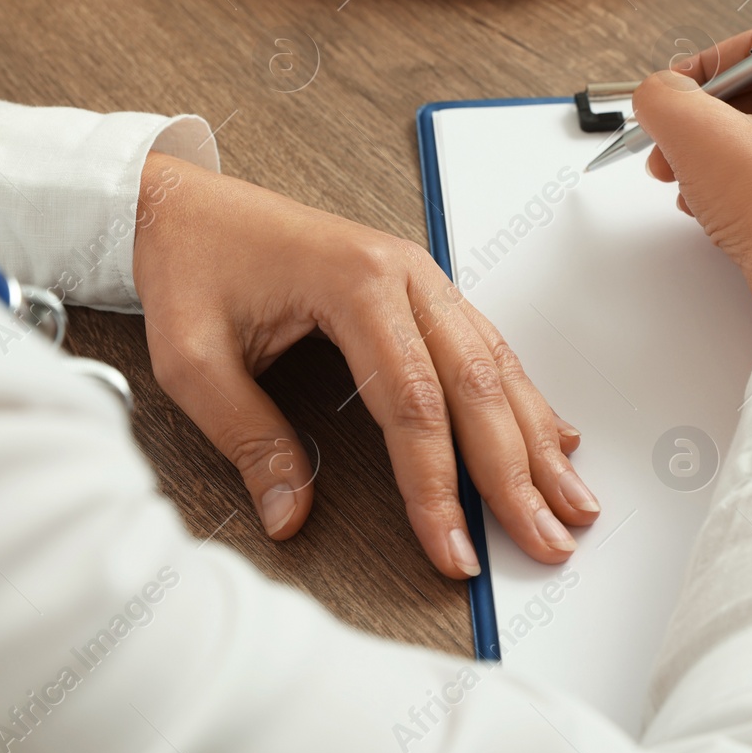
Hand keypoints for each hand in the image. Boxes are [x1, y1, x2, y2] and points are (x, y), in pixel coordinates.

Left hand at [131, 154, 599, 577]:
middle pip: (475, 386)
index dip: (438, 487)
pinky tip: (551, 434)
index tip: (453, 548)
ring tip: (570, 500)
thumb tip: (290, 512)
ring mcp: (417, 277)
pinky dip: (522, 398)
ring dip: (535, 439)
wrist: (181, 203)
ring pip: (494, 365)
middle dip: (515, 474)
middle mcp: (401, 274)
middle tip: (546, 539)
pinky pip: (485, 346)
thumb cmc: (190, 264)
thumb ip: (246, 437)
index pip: (413, 404)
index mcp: (353, 283)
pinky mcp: (417, 289)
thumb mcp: (192, 358)